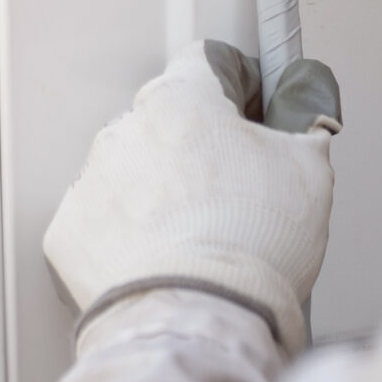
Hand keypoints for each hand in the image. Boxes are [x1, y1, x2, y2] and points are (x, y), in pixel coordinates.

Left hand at [43, 43, 339, 355]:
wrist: (199, 318)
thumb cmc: (252, 246)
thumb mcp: (311, 173)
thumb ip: (305, 127)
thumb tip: (307, 112)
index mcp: (182, 100)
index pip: (208, 64)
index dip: (238, 87)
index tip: (252, 110)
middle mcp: (126, 129)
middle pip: (168, 122)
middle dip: (197, 149)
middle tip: (233, 193)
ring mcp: (91, 179)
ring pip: (132, 171)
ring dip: (158, 191)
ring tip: (198, 237)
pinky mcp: (70, 230)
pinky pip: (103, 219)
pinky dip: (127, 235)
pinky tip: (162, 258)